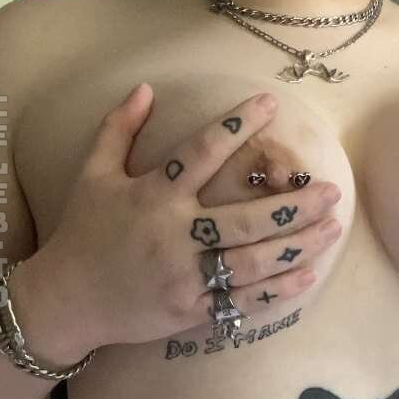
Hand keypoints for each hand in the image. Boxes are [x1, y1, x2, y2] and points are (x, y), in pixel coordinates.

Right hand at [23, 84, 341, 358]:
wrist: (67, 301)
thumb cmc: (83, 234)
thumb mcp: (92, 174)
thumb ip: (117, 129)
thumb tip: (145, 87)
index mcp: (152, 196)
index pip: (200, 152)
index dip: (236, 124)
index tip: (270, 104)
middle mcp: (173, 235)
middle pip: (244, 218)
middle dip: (293, 205)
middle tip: (332, 191)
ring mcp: (184, 276)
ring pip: (252, 261)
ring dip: (297, 246)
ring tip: (332, 228)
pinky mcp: (191, 310)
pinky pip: (242, 300)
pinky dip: (277, 289)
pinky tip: (308, 275)